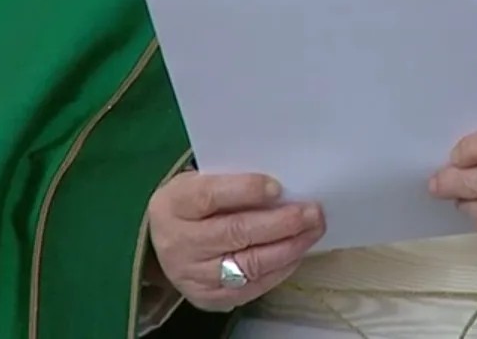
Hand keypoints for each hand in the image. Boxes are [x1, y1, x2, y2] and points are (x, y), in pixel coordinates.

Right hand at [145, 171, 325, 311]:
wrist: (163, 242)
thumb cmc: (193, 203)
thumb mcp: (200, 181)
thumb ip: (232, 180)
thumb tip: (282, 185)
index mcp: (174, 204)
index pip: (210, 196)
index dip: (246, 190)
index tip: (278, 187)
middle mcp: (179, 242)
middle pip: (235, 233)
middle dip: (281, 222)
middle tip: (312, 212)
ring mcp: (192, 275)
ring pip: (248, 264)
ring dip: (288, 248)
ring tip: (313, 231)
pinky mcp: (207, 298)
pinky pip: (250, 288)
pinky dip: (279, 270)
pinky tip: (296, 253)